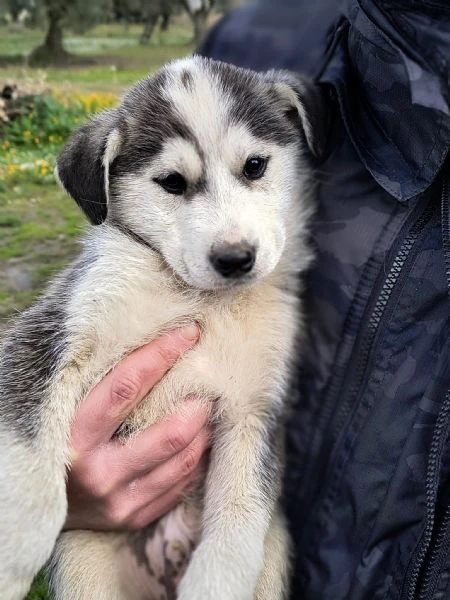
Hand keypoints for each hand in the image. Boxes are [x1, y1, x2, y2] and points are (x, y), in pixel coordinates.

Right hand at [65, 324, 209, 530]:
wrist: (38, 501)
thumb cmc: (57, 440)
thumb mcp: (67, 409)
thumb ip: (100, 385)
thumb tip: (151, 344)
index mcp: (74, 436)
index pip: (126, 387)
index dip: (161, 355)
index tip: (187, 333)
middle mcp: (98, 472)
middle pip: (168, 433)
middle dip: (197, 402)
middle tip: (210, 381)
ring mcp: (118, 500)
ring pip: (182, 460)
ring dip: (204, 430)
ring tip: (209, 407)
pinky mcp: (133, 517)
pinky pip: (181, 485)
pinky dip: (197, 458)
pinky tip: (200, 438)